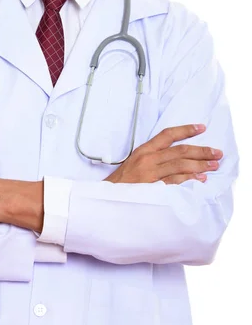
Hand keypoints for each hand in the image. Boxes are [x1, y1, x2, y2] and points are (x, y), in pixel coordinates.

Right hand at [103, 124, 222, 184]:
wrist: (108, 197)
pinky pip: (175, 182)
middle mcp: (148, 159)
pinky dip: (189, 180)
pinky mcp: (153, 188)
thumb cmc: (123, 181)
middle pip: (179, 151)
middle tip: (217, 152)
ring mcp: (151, 174)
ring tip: (213, 165)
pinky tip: (201, 179)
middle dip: (201, 151)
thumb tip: (178, 156)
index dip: (186, 130)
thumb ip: (154, 157)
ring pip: (180, 165)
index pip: (168, 135)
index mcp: (144, 150)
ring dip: (200, 165)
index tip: (201, 128)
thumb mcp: (136, 162)